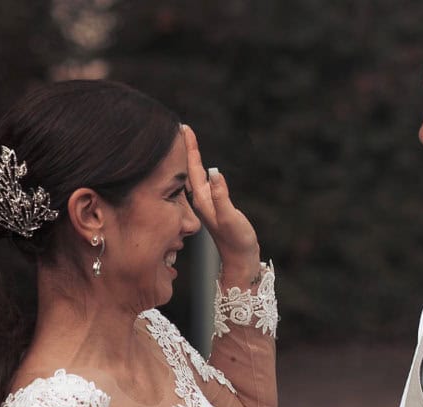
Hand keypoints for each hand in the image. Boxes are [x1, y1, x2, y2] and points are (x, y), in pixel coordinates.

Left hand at [182, 124, 260, 285]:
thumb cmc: (237, 242)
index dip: (188, 148)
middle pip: (190, 170)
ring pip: (195, 177)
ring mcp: (207, 206)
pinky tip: (201, 171)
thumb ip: (221, 196)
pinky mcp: (214, 209)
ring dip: (191, 160)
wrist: (240, 261)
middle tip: (182, 129)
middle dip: (186, 150)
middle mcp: (201, 201)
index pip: (191, 169)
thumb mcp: (230, 217)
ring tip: (188, 144)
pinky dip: (200, 172)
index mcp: (201, 200)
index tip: (184, 128)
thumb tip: (215, 173)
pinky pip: (202, 185)